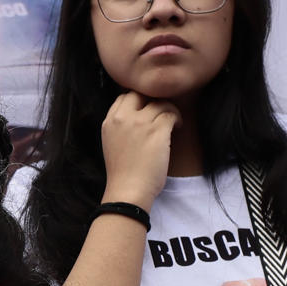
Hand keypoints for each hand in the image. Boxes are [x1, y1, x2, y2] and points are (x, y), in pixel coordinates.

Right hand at [99, 91, 176, 207]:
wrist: (128, 191)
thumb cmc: (122, 175)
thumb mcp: (112, 145)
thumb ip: (120, 128)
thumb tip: (138, 118)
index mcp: (109, 122)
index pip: (123, 97)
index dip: (138, 101)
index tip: (147, 110)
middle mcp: (122, 118)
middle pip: (139, 93)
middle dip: (152, 100)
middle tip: (161, 112)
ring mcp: (139, 123)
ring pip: (159, 102)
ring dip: (169, 110)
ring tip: (173, 122)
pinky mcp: (156, 131)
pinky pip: (171, 113)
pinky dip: (177, 119)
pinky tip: (178, 128)